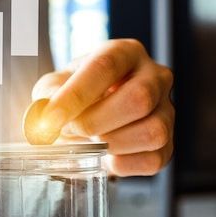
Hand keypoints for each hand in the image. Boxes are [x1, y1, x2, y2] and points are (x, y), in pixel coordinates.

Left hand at [32, 39, 173, 176]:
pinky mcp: (168, 145)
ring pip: (152, 131)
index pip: (105, 66)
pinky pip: (152, 159)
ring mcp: (167, 111)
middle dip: (95, 122)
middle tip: (68, 131)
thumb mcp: (54, 85)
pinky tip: (104, 156)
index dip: (76, 94)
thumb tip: (47, 116)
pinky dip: (121, 164)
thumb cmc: (74, 94)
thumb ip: (48, 95)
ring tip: (87, 142)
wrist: (90, 115)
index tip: (51, 117)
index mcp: (125, 52)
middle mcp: (154, 76)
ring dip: (110, 144)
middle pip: (139, 98)